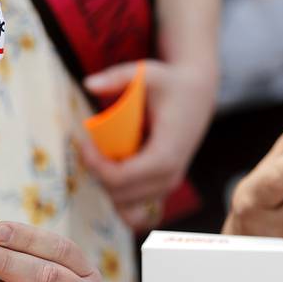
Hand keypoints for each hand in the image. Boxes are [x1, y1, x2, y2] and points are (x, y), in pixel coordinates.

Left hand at [79, 59, 214, 230]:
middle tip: (88, 147)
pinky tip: (110, 171)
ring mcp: (167, 185)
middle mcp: (169, 177)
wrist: (198, 95)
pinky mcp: (163, 187)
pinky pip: (135, 208)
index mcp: (165, 155)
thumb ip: (117, 76)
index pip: (120, 178)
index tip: (84, 143)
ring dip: (105, 185)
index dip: (95, 166)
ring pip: (125, 205)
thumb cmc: (170, 83)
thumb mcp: (146, 73)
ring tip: (101, 156)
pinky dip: (117, 196)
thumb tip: (87, 84)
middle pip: (119, 194)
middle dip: (97, 174)